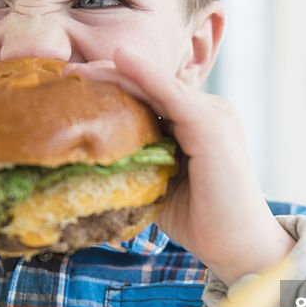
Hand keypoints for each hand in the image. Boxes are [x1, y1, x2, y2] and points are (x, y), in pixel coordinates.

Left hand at [66, 50, 293, 284]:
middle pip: (150, 86)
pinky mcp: (210, 125)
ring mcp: (212, 114)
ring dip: (116, 73)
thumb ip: (139, 164)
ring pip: (156, 85)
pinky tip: (119, 59)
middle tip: (66, 74)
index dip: (114, 88)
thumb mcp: (161, 184)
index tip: (74, 87)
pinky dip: (144, 74)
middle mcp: (208, 111)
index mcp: (198, 123)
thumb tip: (92, 162)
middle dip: (108, 76)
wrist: (239, 247)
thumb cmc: (202, 221)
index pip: (150, 97)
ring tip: (79, 70)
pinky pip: (170, 93)